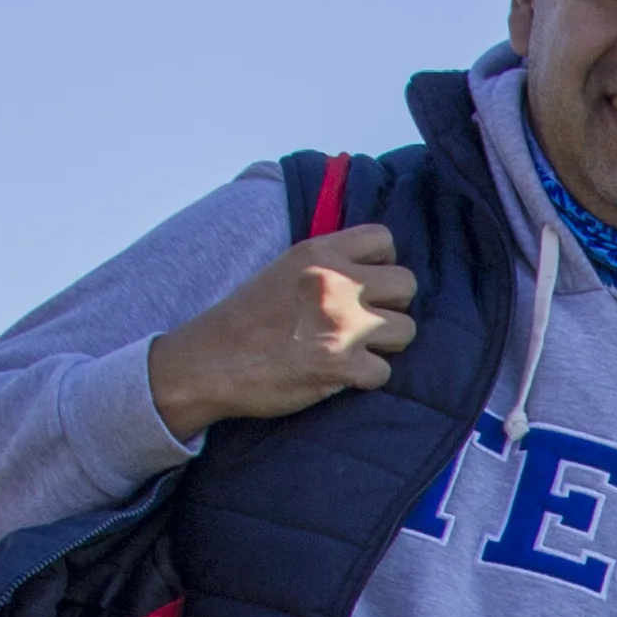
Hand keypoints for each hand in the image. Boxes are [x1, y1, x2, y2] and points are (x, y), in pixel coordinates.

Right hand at [145, 223, 417, 435]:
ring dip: (385, 344)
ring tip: (355, 348)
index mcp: (318, 252)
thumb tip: (370, 266)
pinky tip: (342, 375)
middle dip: (393, 305)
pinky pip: (384, 372)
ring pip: (405, 330)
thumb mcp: (284, 268)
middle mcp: (335, 283)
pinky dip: (367, 378)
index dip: (383, 264)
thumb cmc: (247, 318)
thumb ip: (327, 262)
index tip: (366, 284)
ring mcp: (340, 325)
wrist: (209, 362)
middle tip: (368, 321)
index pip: (384, 238)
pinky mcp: (340, 366)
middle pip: (407, 284)